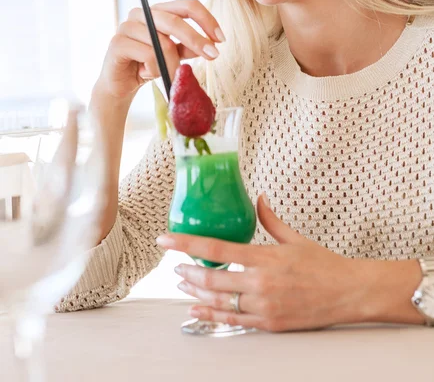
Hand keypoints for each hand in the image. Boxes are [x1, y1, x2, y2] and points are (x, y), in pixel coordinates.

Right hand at [94, 0, 224, 101]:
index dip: (206, 20)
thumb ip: (189, 46)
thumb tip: (211, 44)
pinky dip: (154, 69)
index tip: (220, 39)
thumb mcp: (175, 55)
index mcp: (158, 11)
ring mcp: (127, 26)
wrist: (121, 86)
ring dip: (172, 64)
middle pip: (175, 20)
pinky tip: (146, 74)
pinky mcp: (118, 43)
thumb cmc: (148, 66)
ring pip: (162, 43)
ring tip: (168, 75)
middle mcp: (141, 13)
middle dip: (197, 40)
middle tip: (213, 56)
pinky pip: (148, 55)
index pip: (187, 5)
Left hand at [157, 194, 365, 331]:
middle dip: (187, 270)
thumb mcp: (295, 238)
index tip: (166, 239)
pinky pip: (232, 321)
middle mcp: (260, 283)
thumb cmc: (324, 264)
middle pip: (211, 278)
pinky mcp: (269, 324)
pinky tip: (196, 309)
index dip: (186, 243)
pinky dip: (210, 315)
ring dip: (195, 292)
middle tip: (174, 265)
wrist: (349, 293)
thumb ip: (270, 220)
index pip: (216, 249)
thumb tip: (259, 198)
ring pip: (218, 301)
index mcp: (265, 258)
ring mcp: (264, 306)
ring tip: (181, 283)